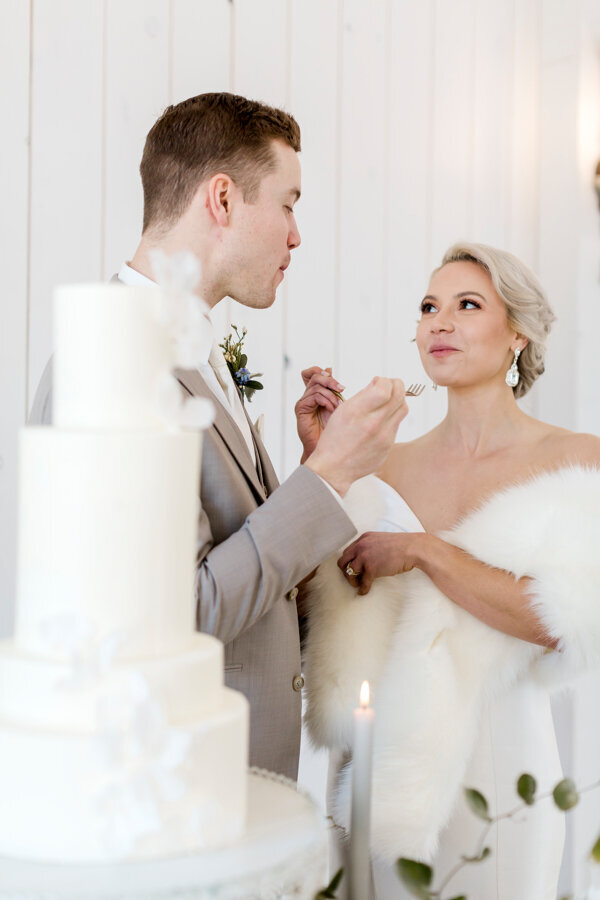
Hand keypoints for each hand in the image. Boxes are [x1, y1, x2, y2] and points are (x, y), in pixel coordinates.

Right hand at [295, 366, 344, 461]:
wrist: (329, 448)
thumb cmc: (335, 429)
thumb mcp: (337, 404)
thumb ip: (333, 388)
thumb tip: (330, 368)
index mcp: (316, 393)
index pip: (311, 373)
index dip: (321, 371)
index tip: (333, 377)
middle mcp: (308, 396)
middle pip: (315, 376)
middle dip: (330, 380)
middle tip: (342, 389)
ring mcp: (303, 402)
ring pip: (316, 386)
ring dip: (331, 395)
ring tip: (338, 407)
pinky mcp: (301, 409)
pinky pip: (314, 396)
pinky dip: (326, 401)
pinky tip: (331, 410)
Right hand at [305, 376, 407, 494]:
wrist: (334, 468)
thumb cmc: (334, 439)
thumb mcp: (342, 411)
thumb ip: (363, 395)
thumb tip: (379, 382)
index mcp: (358, 412)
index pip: (386, 388)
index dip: (385, 381)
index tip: (379, 381)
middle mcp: (373, 425)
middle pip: (400, 396)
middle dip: (396, 386)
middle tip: (388, 386)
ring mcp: (384, 438)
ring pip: (403, 409)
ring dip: (397, 401)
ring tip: (386, 402)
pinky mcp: (388, 447)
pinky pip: (397, 425)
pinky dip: (391, 418)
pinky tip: (379, 421)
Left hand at [338, 531, 421, 594]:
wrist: (413, 548)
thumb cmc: (402, 546)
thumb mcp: (382, 540)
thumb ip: (372, 546)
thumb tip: (368, 558)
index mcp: (364, 538)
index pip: (348, 551)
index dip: (349, 561)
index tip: (352, 568)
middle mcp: (361, 546)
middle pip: (343, 561)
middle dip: (346, 571)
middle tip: (352, 577)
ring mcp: (365, 557)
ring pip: (350, 572)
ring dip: (352, 580)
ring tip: (358, 584)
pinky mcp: (371, 569)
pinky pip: (363, 582)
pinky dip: (362, 589)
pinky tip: (364, 592)